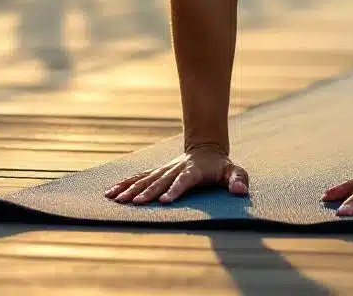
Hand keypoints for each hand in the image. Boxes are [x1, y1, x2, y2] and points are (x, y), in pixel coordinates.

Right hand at [105, 145, 248, 205]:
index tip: (164, 201)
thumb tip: (241, 191)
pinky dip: (125, 184)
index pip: (184, 180)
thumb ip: (238, 179)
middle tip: (134, 203)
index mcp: (194, 170)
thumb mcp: (233, 171)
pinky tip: (111, 192)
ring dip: (131, 189)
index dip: (175, 190)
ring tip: (116, 199)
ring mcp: (165, 170)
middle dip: (147, 192)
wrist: (206, 149)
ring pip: (146, 179)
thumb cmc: (221, 166)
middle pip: (160, 180)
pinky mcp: (157, 172)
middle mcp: (176, 169)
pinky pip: (139, 177)